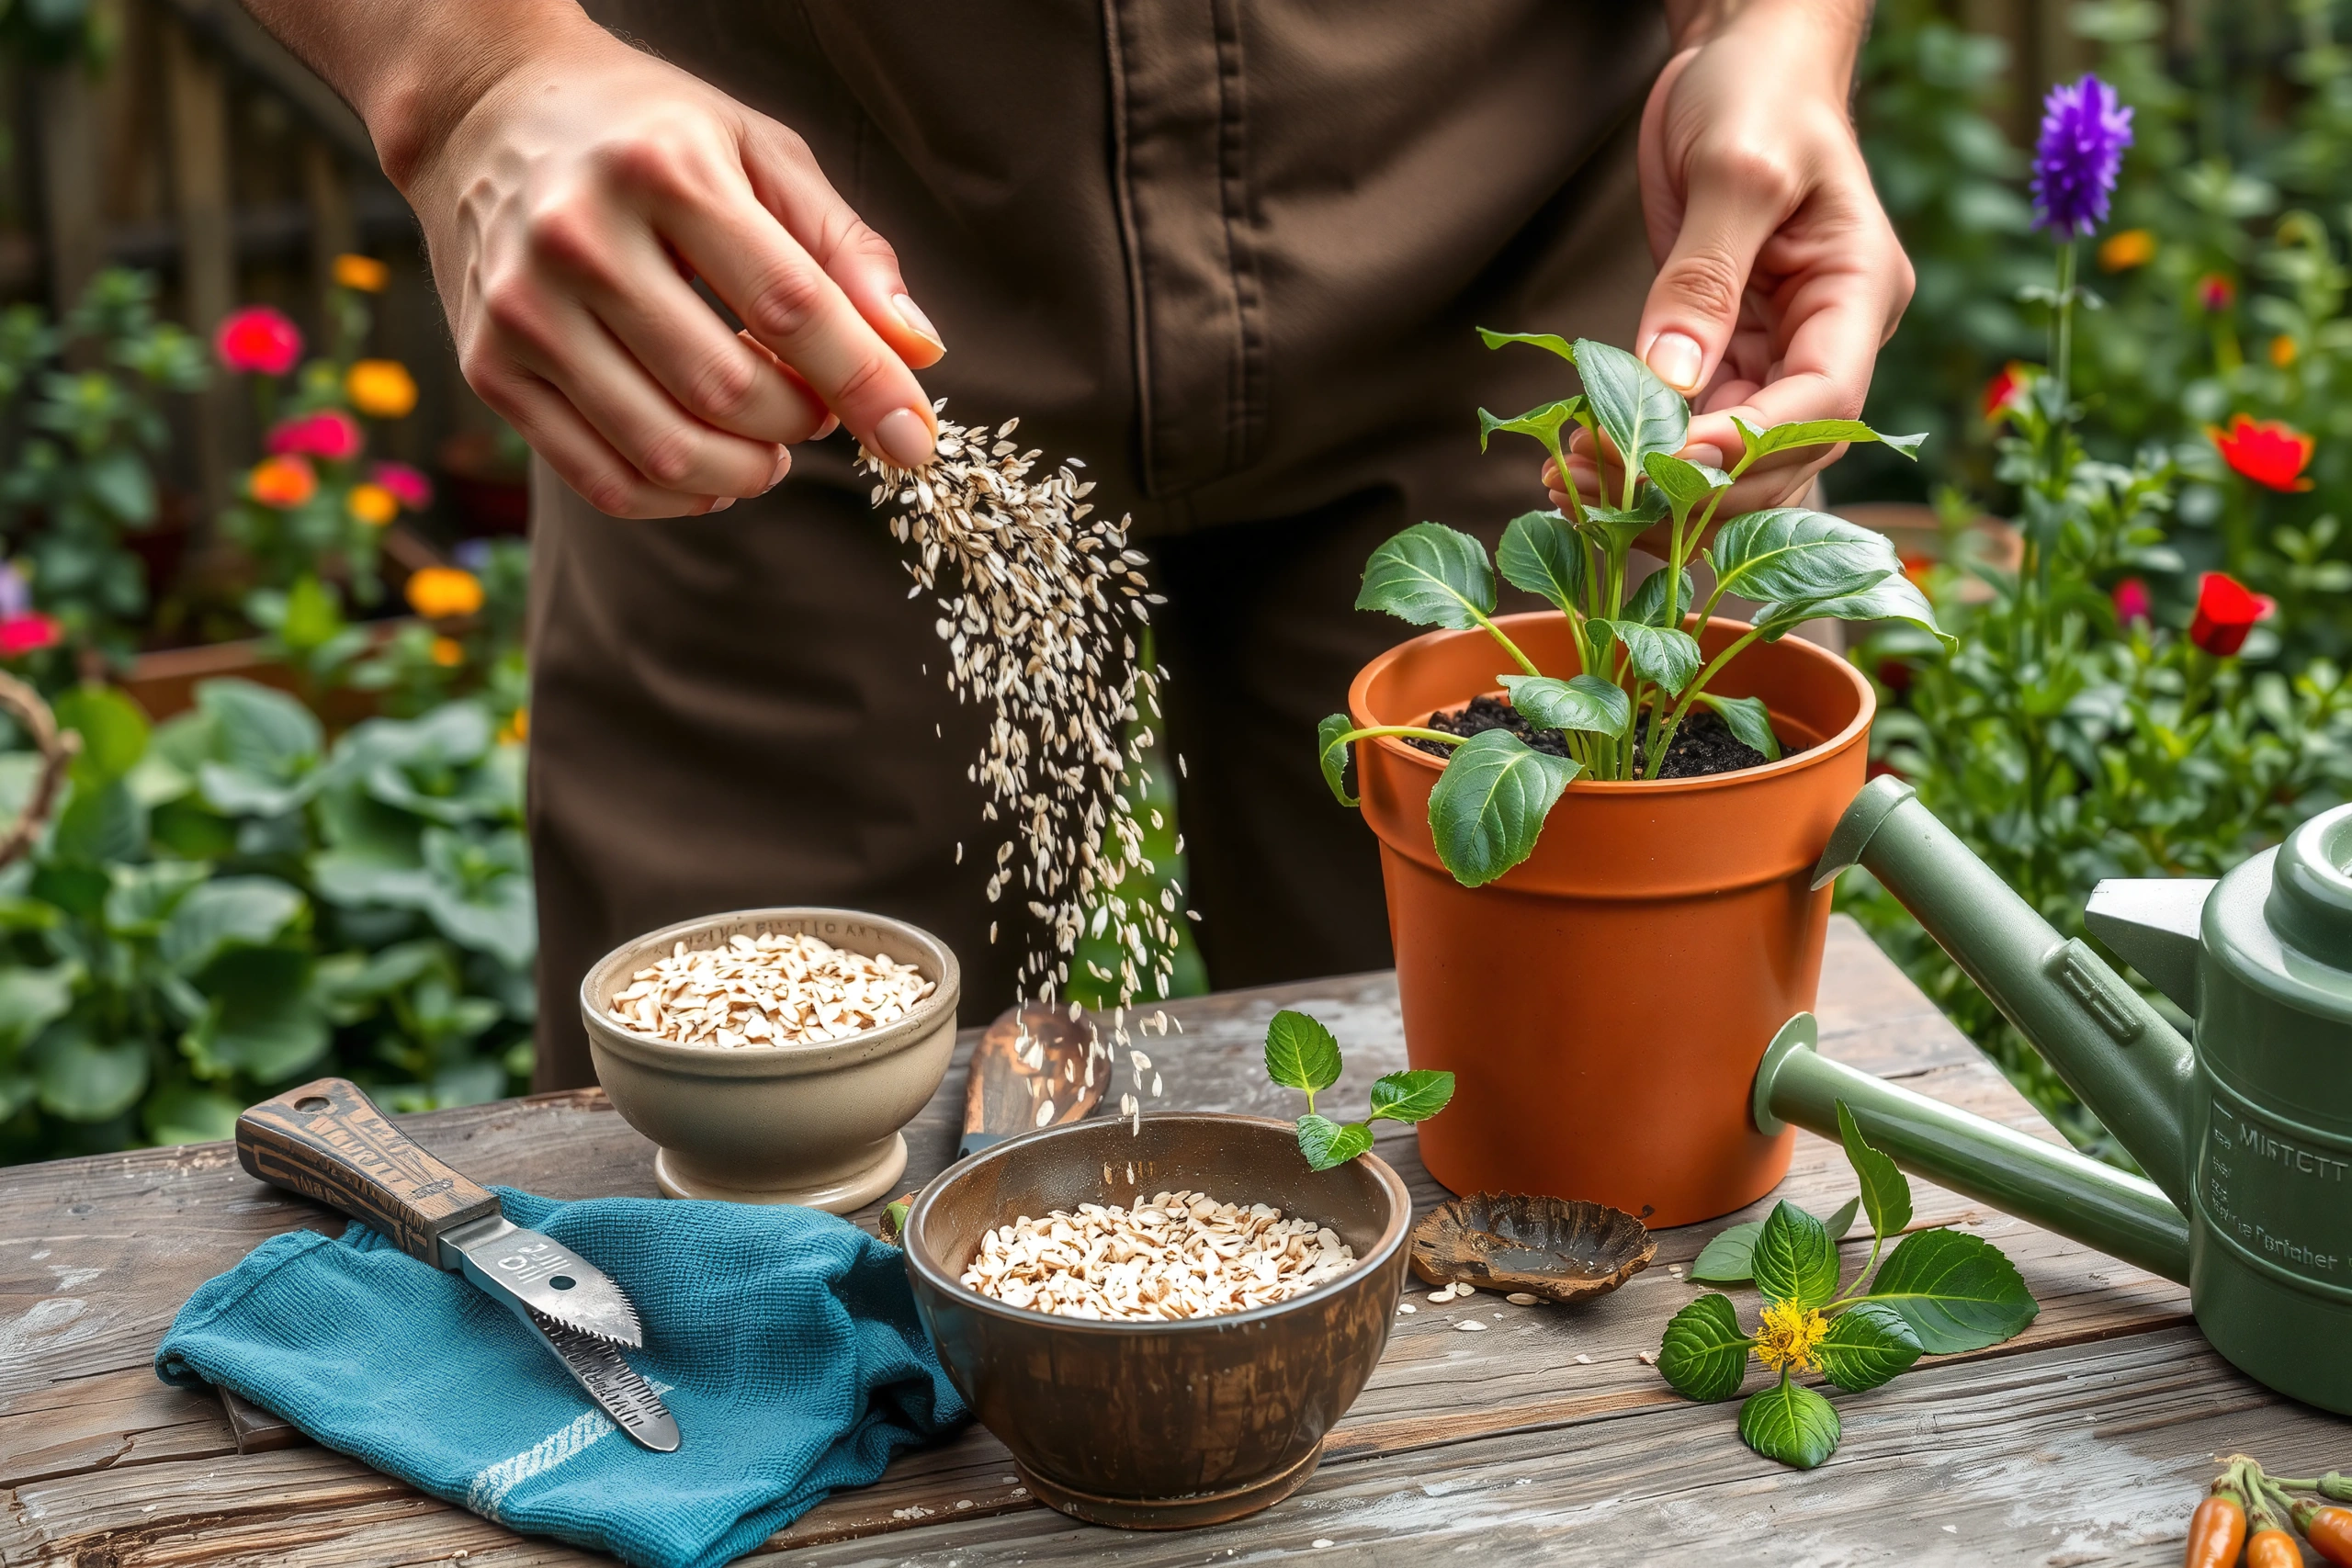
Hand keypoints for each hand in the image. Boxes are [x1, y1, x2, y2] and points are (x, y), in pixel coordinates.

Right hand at [393, 18, 943, 517]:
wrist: (484, 112)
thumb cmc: (649, 138)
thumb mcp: (759, 154)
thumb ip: (846, 250)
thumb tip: (919, 350)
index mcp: (664, 171)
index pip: (790, 305)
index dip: (864, 382)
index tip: (913, 437)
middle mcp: (579, 238)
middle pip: (729, 390)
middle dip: (801, 422)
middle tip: (816, 406)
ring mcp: (523, 310)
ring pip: (667, 450)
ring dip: (748, 470)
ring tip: (770, 443)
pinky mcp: (490, 368)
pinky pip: (604, 480)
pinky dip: (680, 496)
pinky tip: (713, 466)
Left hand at [1546, 0, 1911, 519]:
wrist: (1745, 58)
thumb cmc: (1758, 92)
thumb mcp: (1734, 170)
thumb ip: (1703, 278)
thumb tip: (1670, 379)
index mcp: (1859, 293)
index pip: (1824, 403)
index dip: (1746, 447)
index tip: (1663, 464)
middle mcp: (1831, 336)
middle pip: (1783, 454)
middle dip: (1695, 483)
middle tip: (1595, 490)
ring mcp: (1783, 350)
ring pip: (1738, 457)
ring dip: (1662, 484)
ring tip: (1571, 483)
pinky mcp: (1733, 351)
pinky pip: (1698, 425)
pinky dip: (1645, 453)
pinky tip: (1584, 461)